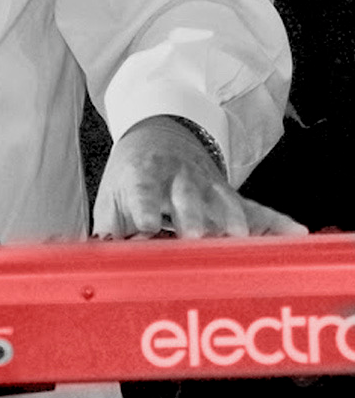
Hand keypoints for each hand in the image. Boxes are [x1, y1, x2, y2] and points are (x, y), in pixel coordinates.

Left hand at [92, 114, 306, 237]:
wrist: (159, 134)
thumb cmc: (132, 175)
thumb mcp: (110, 195)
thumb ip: (108, 230)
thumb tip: (102, 263)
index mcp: (144, 177)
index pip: (144, 193)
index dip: (147, 208)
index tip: (149, 225)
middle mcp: (179, 181)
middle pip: (190, 202)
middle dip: (195, 223)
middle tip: (198, 242)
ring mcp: (209, 187)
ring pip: (225, 206)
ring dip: (233, 225)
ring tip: (240, 246)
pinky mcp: (231, 196)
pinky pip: (258, 210)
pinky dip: (277, 222)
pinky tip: (296, 234)